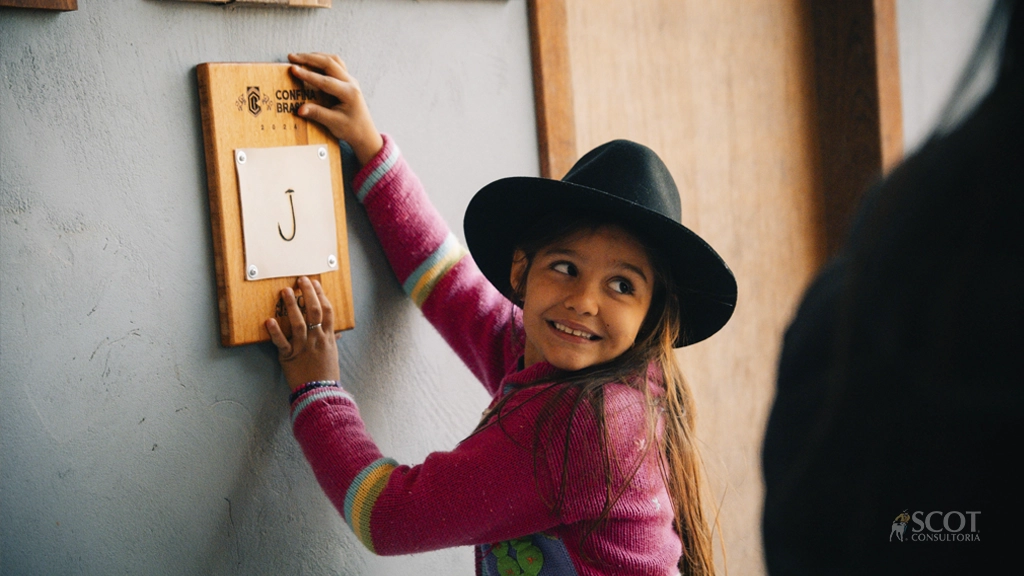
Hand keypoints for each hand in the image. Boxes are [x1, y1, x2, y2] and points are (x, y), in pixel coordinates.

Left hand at [266, 277, 340, 391]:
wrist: (320, 393)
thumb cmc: (326, 375)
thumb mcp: (332, 355)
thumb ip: (332, 341)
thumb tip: (337, 333)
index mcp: (328, 337)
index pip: (327, 311)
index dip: (321, 295)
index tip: (315, 283)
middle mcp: (317, 339)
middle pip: (315, 311)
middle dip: (308, 293)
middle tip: (301, 280)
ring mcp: (304, 347)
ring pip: (298, 322)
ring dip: (292, 305)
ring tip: (285, 291)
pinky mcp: (290, 357)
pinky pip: (282, 342)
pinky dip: (275, 331)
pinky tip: (269, 320)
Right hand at [288, 53, 383, 165]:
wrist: (365, 133)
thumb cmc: (352, 129)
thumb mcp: (334, 124)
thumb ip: (318, 114)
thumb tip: (300, 109)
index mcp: (349, 93)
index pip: (326, 81)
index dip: (308, 75)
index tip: (293, 69)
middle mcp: (351, 83)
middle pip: (330, 63)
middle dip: (309, 59)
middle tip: (291, 57)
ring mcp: (350, 80)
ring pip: (333, 60)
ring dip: (316, 57)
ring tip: (299, 57)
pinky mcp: (348, 81)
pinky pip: (335, 64)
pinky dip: (322, 60)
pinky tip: (312, 61)